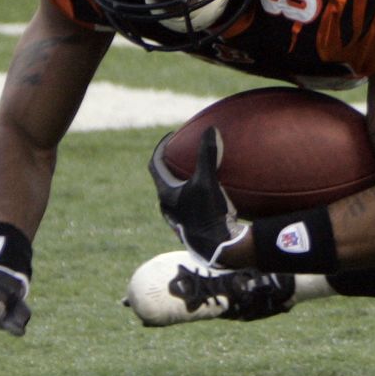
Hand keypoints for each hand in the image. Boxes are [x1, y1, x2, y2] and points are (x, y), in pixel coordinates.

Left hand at [149, 126, 248, 267]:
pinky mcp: (191, 227)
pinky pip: (187, 205)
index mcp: (165, 194)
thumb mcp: (208, 181)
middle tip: (183, 153)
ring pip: (175, 195)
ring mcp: (179, 219)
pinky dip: (193, 194)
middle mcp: (168, 207)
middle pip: (164, 180)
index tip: (170, 137)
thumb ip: (207, 155)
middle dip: (171, 165)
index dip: (160, 149)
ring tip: (195, 173)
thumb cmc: (208, 213)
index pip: (155, 165)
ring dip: (182, 182)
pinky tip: (209, 195)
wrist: (219, 246)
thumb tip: (210, 129)